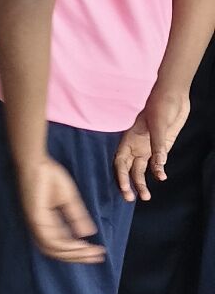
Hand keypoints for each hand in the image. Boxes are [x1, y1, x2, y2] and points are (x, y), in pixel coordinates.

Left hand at [17, 154, 104, 262]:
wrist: (37, 162)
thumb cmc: (48, 176)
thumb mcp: (68, 199)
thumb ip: (76, 217)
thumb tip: (87, 234)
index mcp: (44, 224)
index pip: (61, 245)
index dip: (78, 252)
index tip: (97, 253)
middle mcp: (38, 227)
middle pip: (58, 251)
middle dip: (78, 257)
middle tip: (97, 258)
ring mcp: (35, 224)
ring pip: (54, 249)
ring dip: (74, 254)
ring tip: (92, 253)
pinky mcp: (35, 218)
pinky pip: (50, 239)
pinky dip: (66, 246)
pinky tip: (80, 246)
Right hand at [115, 81, 191, 200]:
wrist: (173, 94)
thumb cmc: (161, 104)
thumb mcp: (158, 123)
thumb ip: (158, 144)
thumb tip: (160, 166)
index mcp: (129, 138)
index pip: (120, 161)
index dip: (120, 176)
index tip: (125, 189)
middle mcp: (136, 145)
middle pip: (128, 168)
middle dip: (128, 184)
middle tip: (132, 199)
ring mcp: (147, 146)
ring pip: (140, 168)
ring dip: (142, 182)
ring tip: (146, 196)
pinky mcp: (160, 146)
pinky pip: (156, 163)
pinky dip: (158, 171)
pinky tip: (162, 177)